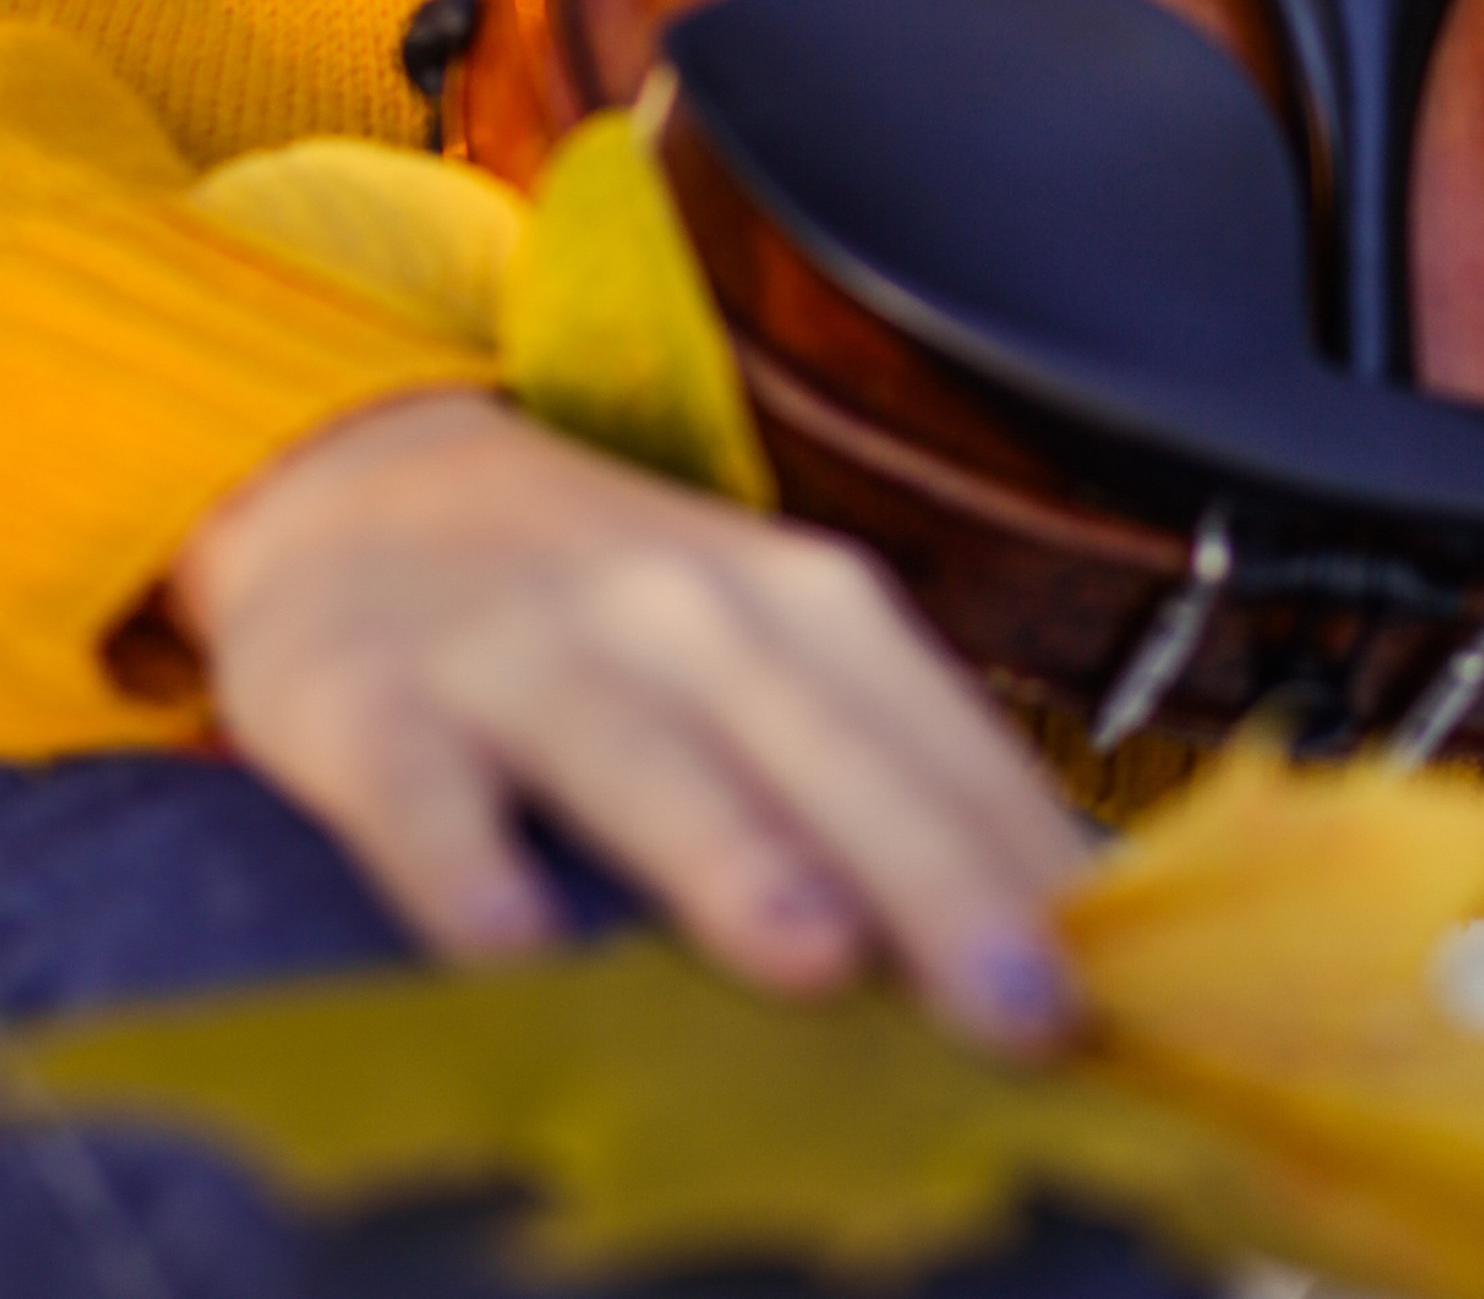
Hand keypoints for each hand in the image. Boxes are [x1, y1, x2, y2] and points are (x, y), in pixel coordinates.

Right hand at [170, 392, 1085, 1044]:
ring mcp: (521, 648)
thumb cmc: (606, 612)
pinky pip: (419, 784)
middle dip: (931, 874)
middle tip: (1023, 1005)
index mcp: (799, 602)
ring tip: (813, 955)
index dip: (1032, 860)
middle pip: (823, 744)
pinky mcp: (366, 699)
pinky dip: (461, 858)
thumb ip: (888, 780)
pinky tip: (507, 944)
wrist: (361, 479)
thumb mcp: (760, 658)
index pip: (942, 735)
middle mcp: (677, 607)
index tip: (1122, 989)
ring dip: (727, 851)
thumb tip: (1058, 944)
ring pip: (637, 751)